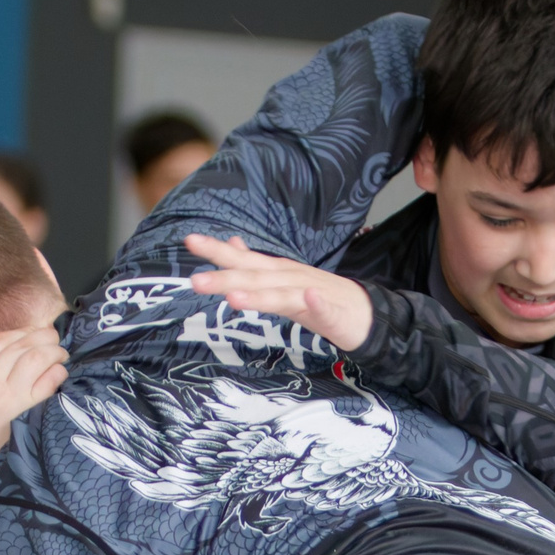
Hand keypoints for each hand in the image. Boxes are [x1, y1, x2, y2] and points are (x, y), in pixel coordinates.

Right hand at [0, 326, 69, 507]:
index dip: (20, 332)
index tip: (32, 331)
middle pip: (22, 346)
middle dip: (42, 337)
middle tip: (53, 338)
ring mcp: (5, 395)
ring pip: (37, 359)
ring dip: (54, 351)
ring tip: (60, 352)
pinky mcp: (22, 412)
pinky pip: (46, 384)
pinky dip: (57, 373)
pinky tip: (60, 371)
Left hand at [184, 234, 373, 350]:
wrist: (364, 312)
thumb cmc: (319, 297)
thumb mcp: (283, 280)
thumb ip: (255, 266)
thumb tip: (231, 243)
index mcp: (277, 272)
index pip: (244, 259)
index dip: (218, 250)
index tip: (190, 241)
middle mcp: (291, 278)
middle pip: (255, 277)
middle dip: (226, 276)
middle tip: (195, 280)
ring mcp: (312, 295)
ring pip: (282, 296)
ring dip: (259, 295)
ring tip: (234, 297)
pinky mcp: (334, 314)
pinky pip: (324, 309)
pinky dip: (317, 303)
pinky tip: (308, 298)